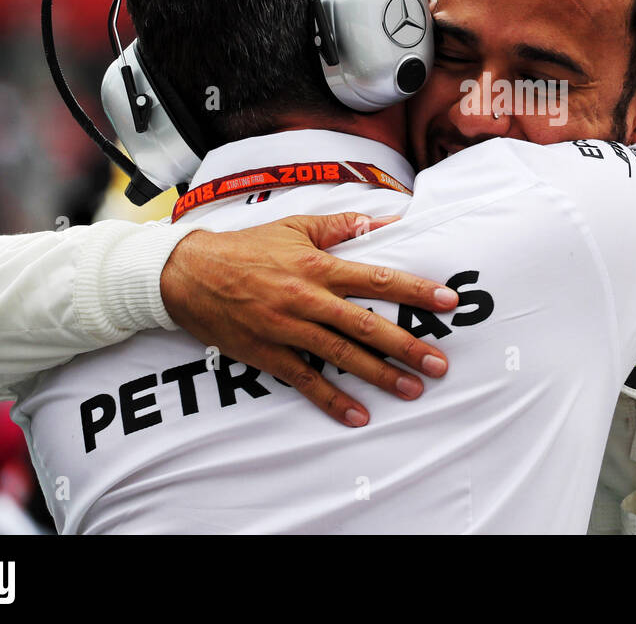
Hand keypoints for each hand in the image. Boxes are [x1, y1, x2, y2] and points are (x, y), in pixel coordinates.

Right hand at [160, 212, 457, 426]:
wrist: (188, 274)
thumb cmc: (246, 247)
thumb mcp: (296, 227)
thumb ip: (343, 226)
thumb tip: (386, 219)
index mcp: (318, 265)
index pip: (377, 279)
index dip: (415, 290)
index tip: (448, 301)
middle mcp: (307, 298)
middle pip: (365, 325)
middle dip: (406, 345)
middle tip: (438, 363)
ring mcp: (287, 329)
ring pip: (341, 356)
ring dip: (379, 375)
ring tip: (412, 390)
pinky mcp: (268, 354)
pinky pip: (305, 381)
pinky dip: (332, 400)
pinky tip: (358, 416)